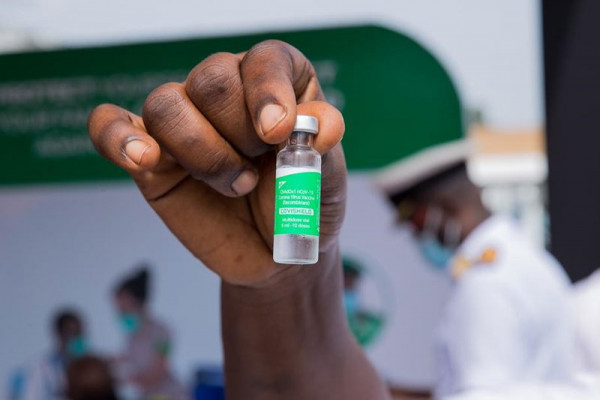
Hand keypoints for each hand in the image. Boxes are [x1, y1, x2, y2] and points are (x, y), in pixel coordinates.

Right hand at [88, 40, 345, 286]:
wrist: (277, 254)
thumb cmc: (303, 205)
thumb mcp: (325, 174)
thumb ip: (322, 141)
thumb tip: (318, 123)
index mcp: (276, 84)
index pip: (264, 60)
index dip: (268, 91)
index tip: (276, 133)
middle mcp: (228, 95)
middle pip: (211, 79)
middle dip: (237, 131)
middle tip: (256, 171)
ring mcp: (186, 124)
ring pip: (167, 103)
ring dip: (202, 152)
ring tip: (234, 186)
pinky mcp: (152, 159)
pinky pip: (110, 126)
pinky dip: (116, 136)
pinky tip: (142, 158)